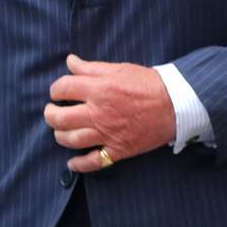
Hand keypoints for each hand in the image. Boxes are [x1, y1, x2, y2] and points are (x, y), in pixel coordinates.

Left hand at [43, 55, 174, 171]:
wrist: (176, 105)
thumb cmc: (148, 84)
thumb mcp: (119, 69)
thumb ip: (91, 68)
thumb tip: (70, 61)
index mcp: (98, 89)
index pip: (62, 89)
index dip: (55, 89)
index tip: (58, 91)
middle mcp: (98, 113)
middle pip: (59, 117)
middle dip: (50, 114)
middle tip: (52, 111)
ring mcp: (107, 134)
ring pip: (70, 140)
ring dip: (60, 135)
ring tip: (61, 130)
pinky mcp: (118, 149)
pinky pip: (93, 162)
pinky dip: (79, 165)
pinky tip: (72, 162)